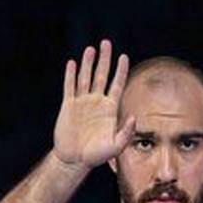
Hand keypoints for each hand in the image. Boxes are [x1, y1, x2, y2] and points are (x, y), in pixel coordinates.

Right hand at [52, 39, 135, 168]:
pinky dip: (71, 75)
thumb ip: (126, 133)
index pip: (117, 84)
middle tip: (106, 43)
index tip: (124, 56)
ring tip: (91, 49)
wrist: (74, 160)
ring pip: (85, 78)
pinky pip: (70, 87)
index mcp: (110, 109)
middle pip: (101, 75)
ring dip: (88, 63)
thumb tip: (134, 117)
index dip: (120, 71)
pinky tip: (73, 63)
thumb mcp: (115, 147)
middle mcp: (97, 102)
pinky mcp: (68, 106)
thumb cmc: (96, 155)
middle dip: (104, 59)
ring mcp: (82, 103)